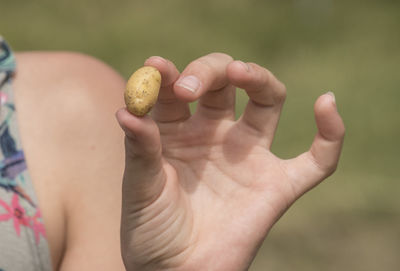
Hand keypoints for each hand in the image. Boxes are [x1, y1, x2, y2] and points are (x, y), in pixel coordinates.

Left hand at [116, 53, 344, 270]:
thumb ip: (140, 150)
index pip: (178, 90)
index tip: (155, 69)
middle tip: (187, 87)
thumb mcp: (139, 190)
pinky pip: (317, 160)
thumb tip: (125, 111)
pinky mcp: (277, 186)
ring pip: (267, 101)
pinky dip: (331, 134)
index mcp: (178, 132)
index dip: (168, 76)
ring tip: (239, 72)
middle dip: (209, 72)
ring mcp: (248, 157)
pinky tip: (327, 103)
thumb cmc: (152, 232)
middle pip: (224, 84)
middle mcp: (215, 136)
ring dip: (258, 78)